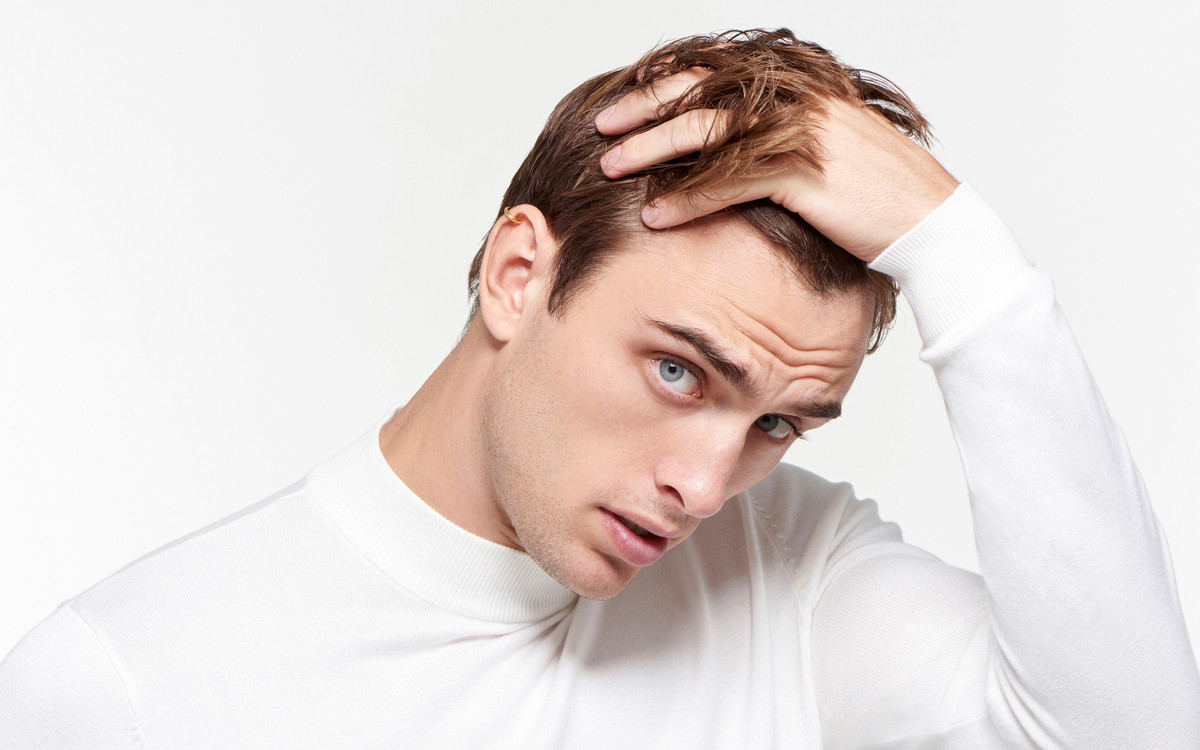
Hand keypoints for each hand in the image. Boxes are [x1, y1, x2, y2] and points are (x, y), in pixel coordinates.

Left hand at [595, 75, 959, 263]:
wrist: (932, 224)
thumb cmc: (875, 195)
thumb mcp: (827, 148)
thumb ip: (782, 134)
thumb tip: (735, 143)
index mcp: (802, 85)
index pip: (721, 69)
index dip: (670, 81)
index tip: (629, 98)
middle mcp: (798, 98)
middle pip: (703, 92)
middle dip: (646, 107)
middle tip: (604, 125)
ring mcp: (801, 133)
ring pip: (707, 133)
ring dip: (651, 150)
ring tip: (608, 166)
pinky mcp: (803, 175)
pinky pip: (728, 183)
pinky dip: (686, 199)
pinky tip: (654, 214)